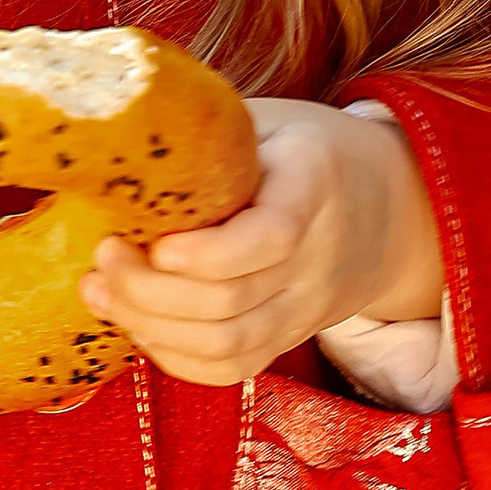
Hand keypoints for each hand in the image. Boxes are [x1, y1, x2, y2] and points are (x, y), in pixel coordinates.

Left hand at [76, 97, 442, 391]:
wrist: (389, 208)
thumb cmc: (305, 151)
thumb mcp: (270, 121)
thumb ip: (210, 134)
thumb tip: (118, 133)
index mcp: (313, 185)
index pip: (271, 237)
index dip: (207, 253)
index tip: (156, 243)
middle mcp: (315, 258)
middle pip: (231, 303)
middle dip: (148, 289)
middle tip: (103, 255)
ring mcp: (304, 307)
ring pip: (226, 344)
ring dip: (150, 325)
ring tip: (101, 289)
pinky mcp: (287, 337)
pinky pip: (230, 368)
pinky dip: (174, 355)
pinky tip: (134, 321)